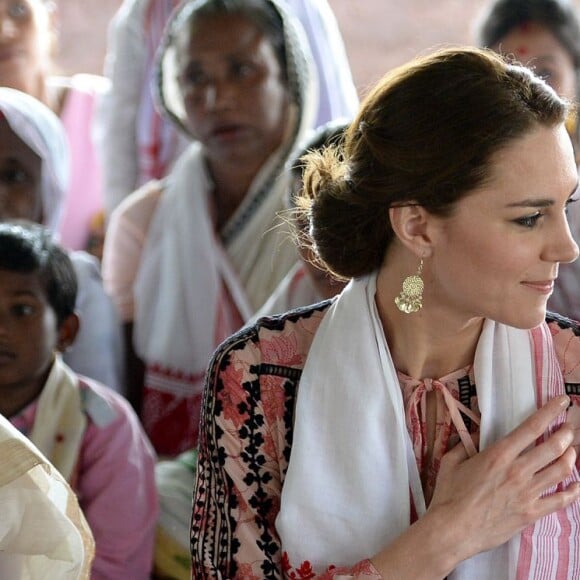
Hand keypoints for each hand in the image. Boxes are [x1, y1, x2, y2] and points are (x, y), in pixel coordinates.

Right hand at [428, 395, 579, 561]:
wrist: (452, 529)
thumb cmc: (449, 494)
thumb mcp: (451, 461)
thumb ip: (465, 444)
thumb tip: (475, 432)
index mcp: (498, 455)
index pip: (531, 427)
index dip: (550, 412)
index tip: (562, 401)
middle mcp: (517, 471)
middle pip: (553, 447)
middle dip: (566, 433)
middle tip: (570, 426)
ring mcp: (527, 493)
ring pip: (561, 470)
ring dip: (571, 457)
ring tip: (573, 449)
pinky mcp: (531, 513)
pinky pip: (561, 500)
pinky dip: (573, 491)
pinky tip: (577, 485)